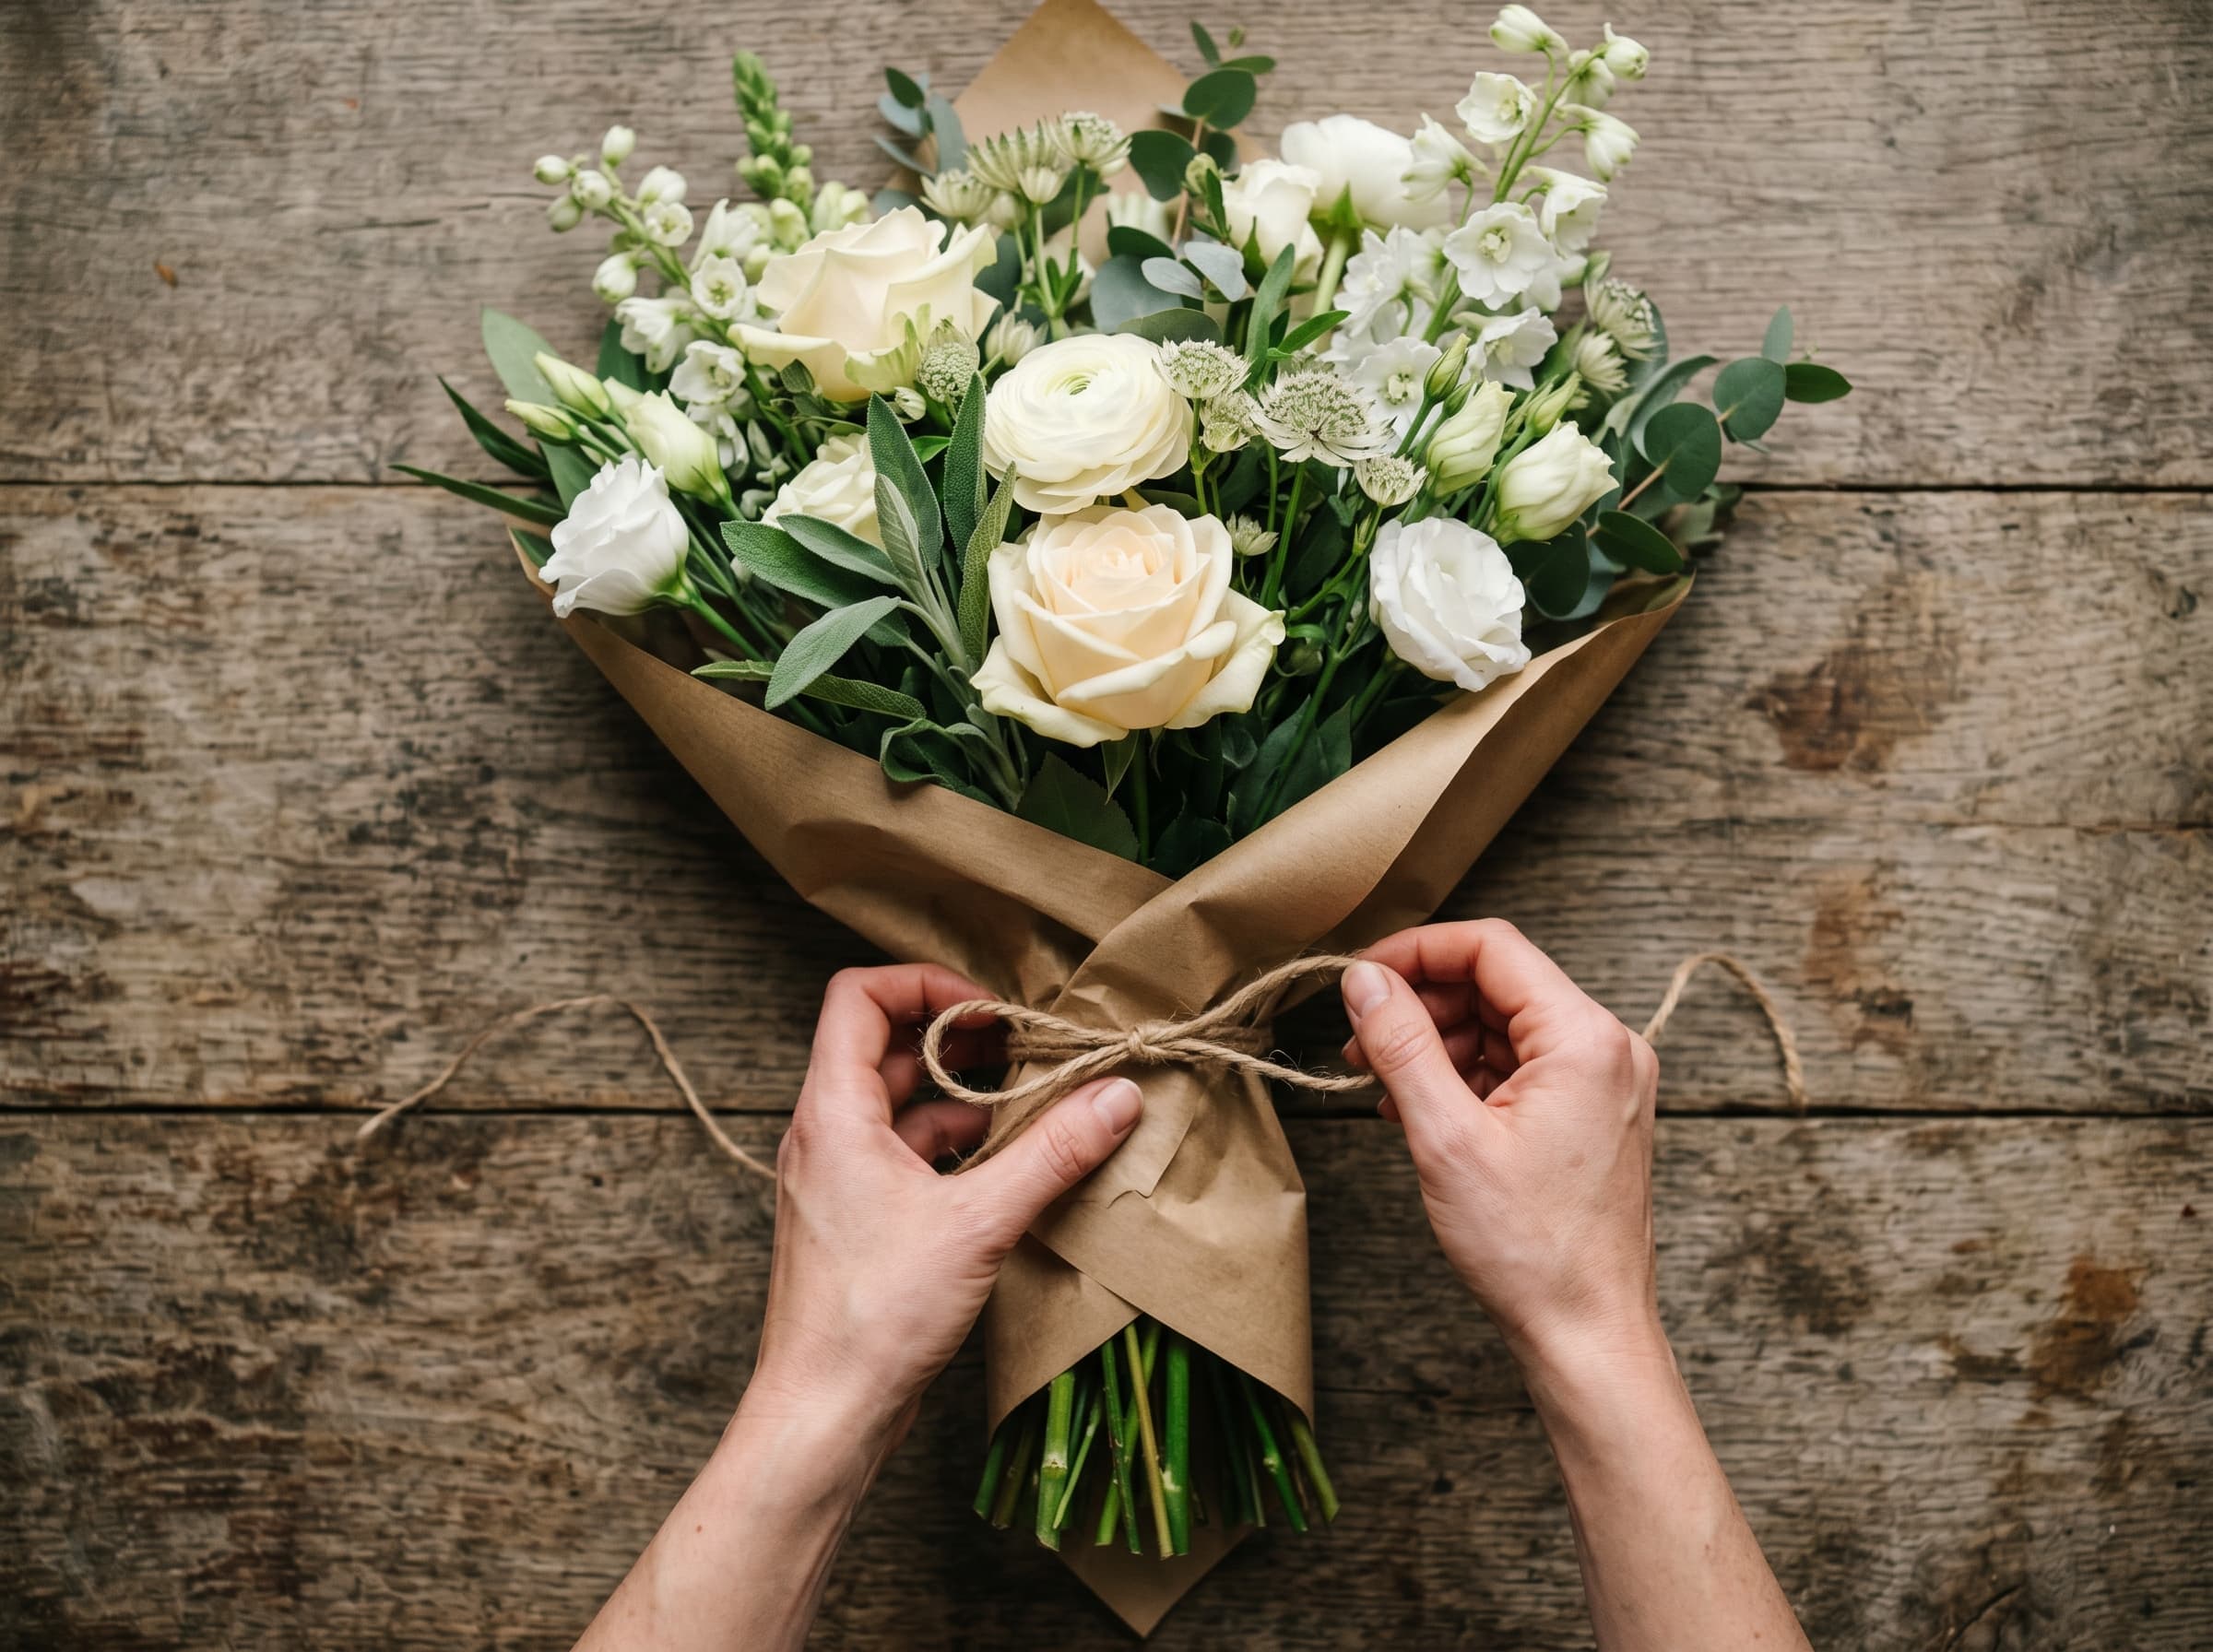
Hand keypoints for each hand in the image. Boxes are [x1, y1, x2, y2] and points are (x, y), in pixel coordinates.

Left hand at [745, 963, 1143, 1440]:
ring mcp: (836, 1179)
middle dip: (961, 1040)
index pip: (859, 996)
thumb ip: (1053, 1152)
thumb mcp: (980, 1222)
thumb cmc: (874, 1315)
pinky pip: (904, 1155)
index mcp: (833, 1112)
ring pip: (900, 1105)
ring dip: (964, 1096)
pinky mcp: (856, 1221)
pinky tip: (1008, 1167)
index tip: (992, 1011)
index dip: (927, 985)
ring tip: (1033, 1106)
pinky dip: (955, 1147)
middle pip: (885, 1045)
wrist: (823, 1413)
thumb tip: (1116, 1096)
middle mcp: (824, 1135)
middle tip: (1028, 1050)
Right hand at [1339, 920, 1661, 1370]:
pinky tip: (1418, 1108)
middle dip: (1421, 1005)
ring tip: (1380, 1082)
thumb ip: (1401, 1045)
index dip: (1415, 952)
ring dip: (1438, 1043)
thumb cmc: (1531, 1250)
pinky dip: (1467, 1076)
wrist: (1587, 1333)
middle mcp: (1608, 1048)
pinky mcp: (1593, 1115)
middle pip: (1498, 984)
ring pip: (1505, 1026)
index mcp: (1585, 1039)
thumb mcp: (1446, 1137)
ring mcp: (1605, 1083)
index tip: (1360, 978)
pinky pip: (1521, 1067)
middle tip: (1359, 1040)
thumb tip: (1363, 980)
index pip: (1491, 948)